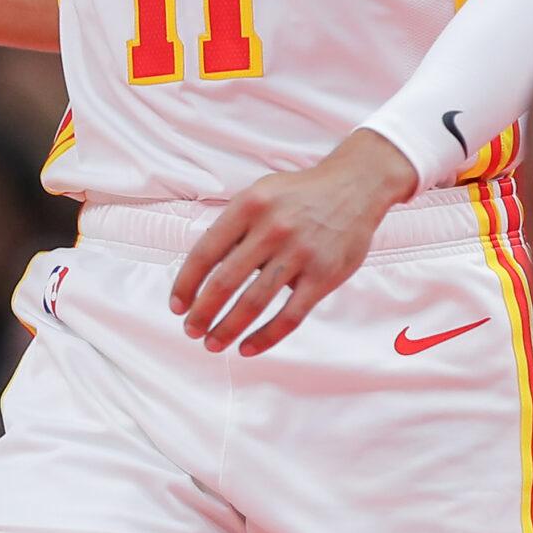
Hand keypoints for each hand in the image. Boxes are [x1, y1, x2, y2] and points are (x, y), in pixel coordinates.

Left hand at [170, 131, 416, 356]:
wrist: (355, 185)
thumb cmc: (300, 193)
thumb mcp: (260, 192)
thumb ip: (234, 227)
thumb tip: (202, 271)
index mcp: (249, 205)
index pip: (205, 252)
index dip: (186, 284)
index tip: (177, 306)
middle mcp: (272, 228)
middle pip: (225, 282)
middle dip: (202, 313)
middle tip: (191, 331)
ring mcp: (300, 253)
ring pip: (254, 303)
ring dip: (228, 329)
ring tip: (213, 344)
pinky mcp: (324, 275)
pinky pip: (289, 316)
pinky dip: (265, 337)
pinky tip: (248, 348)